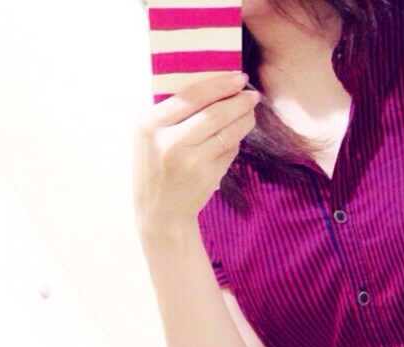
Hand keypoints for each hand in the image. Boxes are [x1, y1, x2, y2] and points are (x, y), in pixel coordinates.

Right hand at [134, 72, 259, 237]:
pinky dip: (236, 141)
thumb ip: (173, 113)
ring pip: (226, 132)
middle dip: (238, 101)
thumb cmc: (157, 167)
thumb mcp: (152, 135)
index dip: (219, 84)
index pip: (191, 95)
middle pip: (213, 113)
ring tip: (251, 111)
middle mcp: (168, 140)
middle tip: (252, 95)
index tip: (238, 77)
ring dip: (244, 120)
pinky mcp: (206, 176)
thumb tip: (215, 88)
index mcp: (150, 122)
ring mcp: (189, 160)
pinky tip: (239, 134)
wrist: (160, 212)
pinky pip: (228, 151)